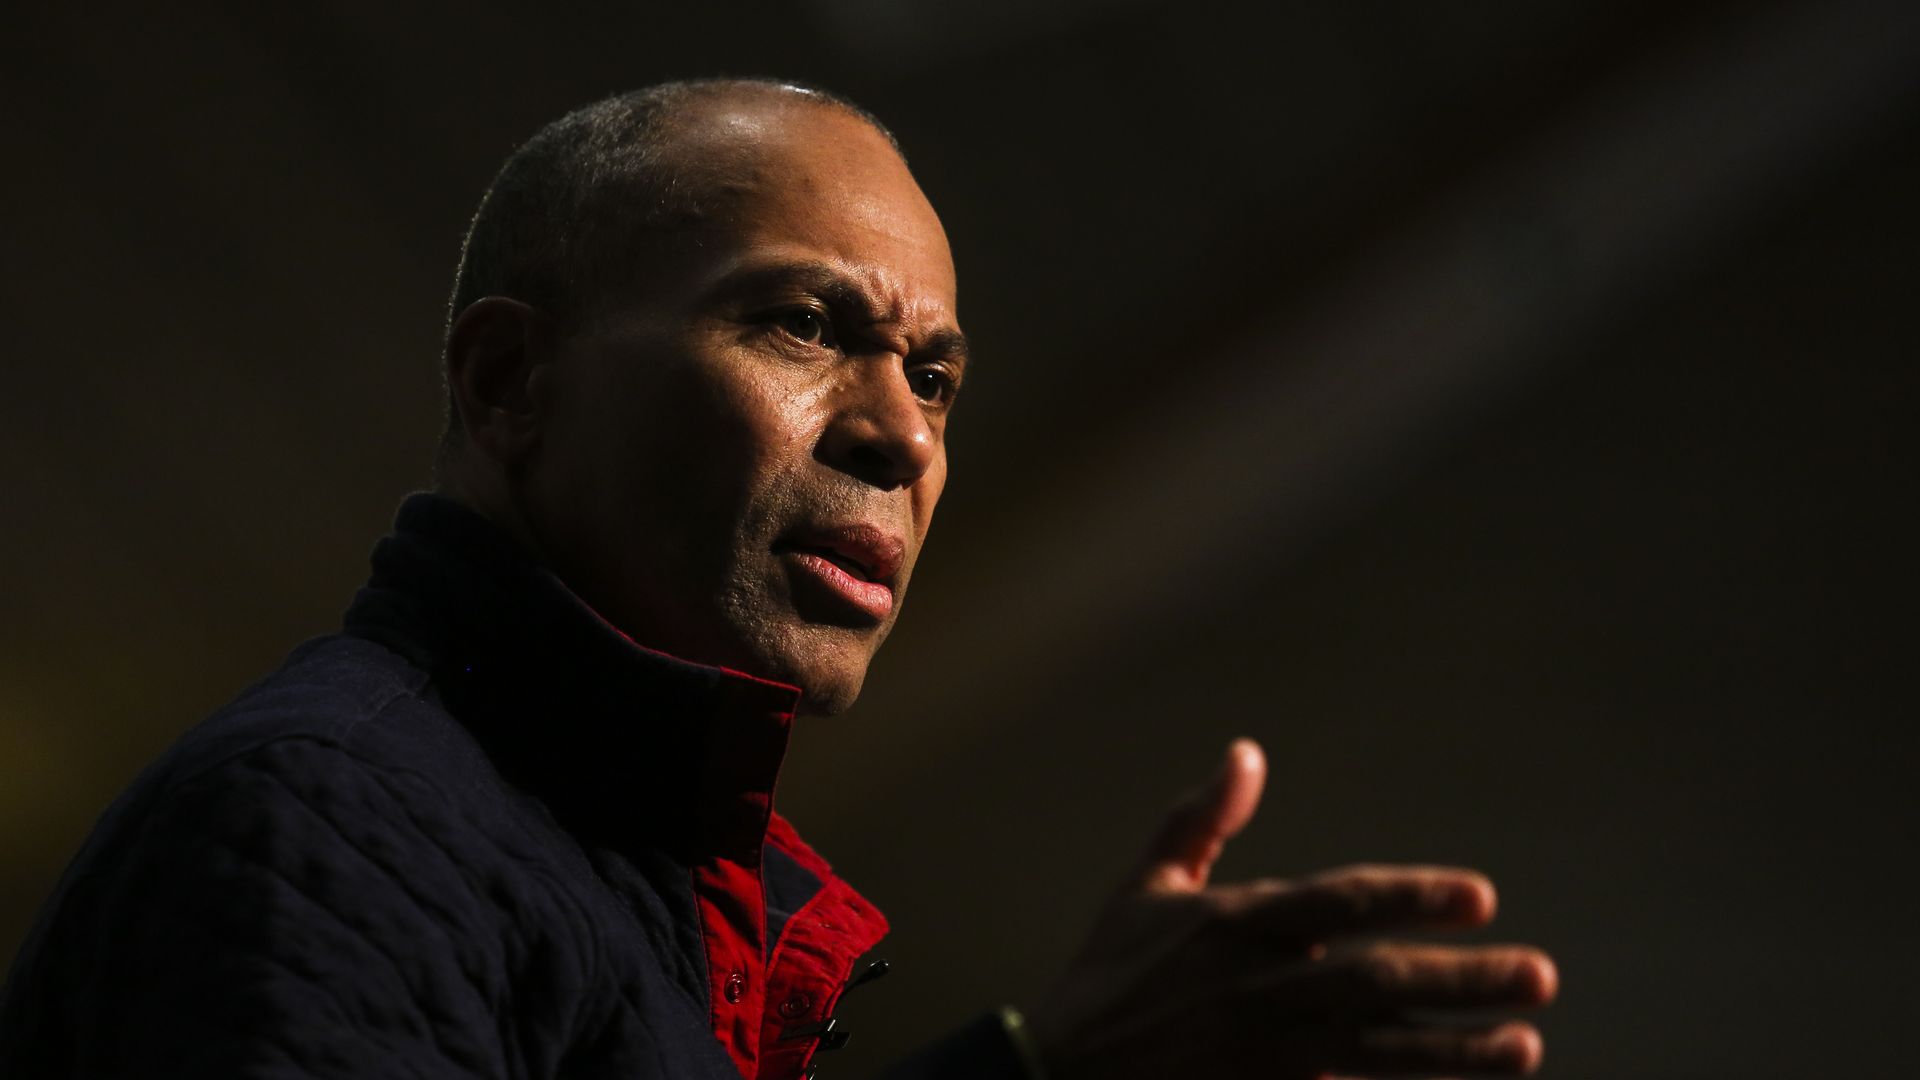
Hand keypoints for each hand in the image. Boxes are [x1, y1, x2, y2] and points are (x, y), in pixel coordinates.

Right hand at [1024, 739, 1556, 1078]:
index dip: (1412, 897)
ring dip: (1456, 1050)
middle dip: (1461, 979)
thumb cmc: (1108, 978)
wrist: (1057, 1076)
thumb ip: (1202, 820)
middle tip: (1539, 975)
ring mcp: (1265, 1055)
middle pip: (1377, 980)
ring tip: (1524, 1046)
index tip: (1480, 896)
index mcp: (1236, 924)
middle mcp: (1259, 987)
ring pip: (1378, 1051)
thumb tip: (1248, 753)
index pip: (1341, 902)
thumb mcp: (1146, 888)